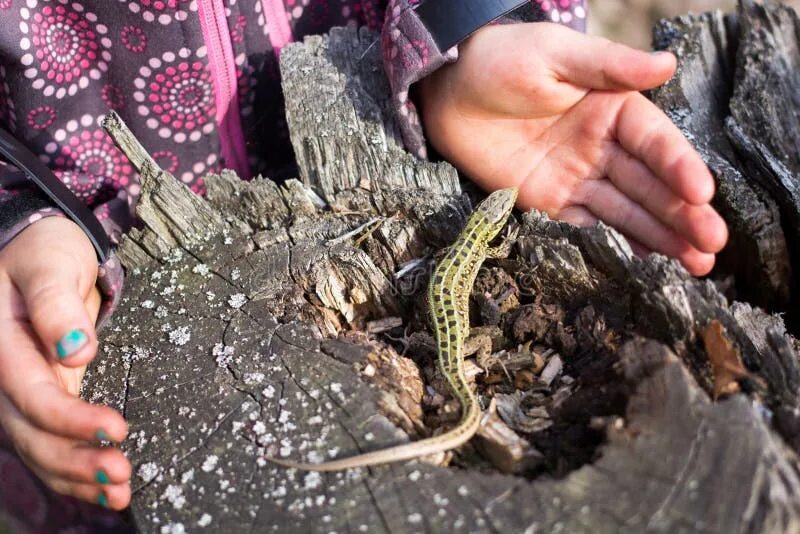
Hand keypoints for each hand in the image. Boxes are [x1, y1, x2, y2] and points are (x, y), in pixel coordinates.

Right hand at [0, 217, 129, 508]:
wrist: (40, 251)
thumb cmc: (46, 251)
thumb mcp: (51, 264)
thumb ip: (58, 304)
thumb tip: (79, 350)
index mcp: (0, 345)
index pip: (31, 394)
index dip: (71, 418)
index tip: (117, 428)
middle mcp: (5, 376)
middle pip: (31, 433)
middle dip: (76, 459)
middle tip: (122, 473)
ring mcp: (22, 391)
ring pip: (38, 447)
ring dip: (76, 475)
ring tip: (121, 492)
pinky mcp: (44, 396)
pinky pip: (50, 441)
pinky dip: (74, 468)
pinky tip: (105, 488)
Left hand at [417, 23, 727, 275]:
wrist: (447, 91)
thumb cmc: (501, 59)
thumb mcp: (555, 54)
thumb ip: (607, 65)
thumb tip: (666, 64)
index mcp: (614, 108)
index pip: (655, 143)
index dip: (680, 168)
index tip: (703, 194)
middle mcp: (603, 147)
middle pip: (650, 185)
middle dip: (682, 215)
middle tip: (713, 246)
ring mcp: (577, 178)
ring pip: (625, 211)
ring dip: (660, 237)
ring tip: (697, 265)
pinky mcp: (548, 202)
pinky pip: (584, 226)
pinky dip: (613, 245)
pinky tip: (645, 262)